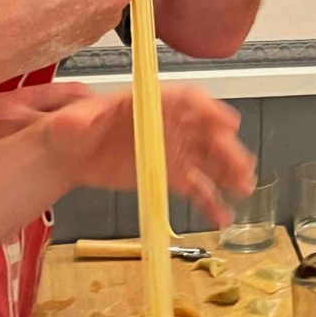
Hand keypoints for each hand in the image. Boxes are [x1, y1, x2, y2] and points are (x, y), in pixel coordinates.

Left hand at [41, 85, 256, 228]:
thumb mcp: (73, 120)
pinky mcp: (170, 176)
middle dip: (227, 149)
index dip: (211, 111)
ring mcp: (174, 151)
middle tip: (241, 166)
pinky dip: (210, 202)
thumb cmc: (77, 128)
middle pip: (207, 132)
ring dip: (228, 173)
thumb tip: (73, 121)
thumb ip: (76, 119)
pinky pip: (196, 188)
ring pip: (209, 160)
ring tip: (242, 188)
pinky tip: (220, 215)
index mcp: (154, 103)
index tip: (227, 122)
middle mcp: (171, 125)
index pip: (190, 101)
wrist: (74, 153)